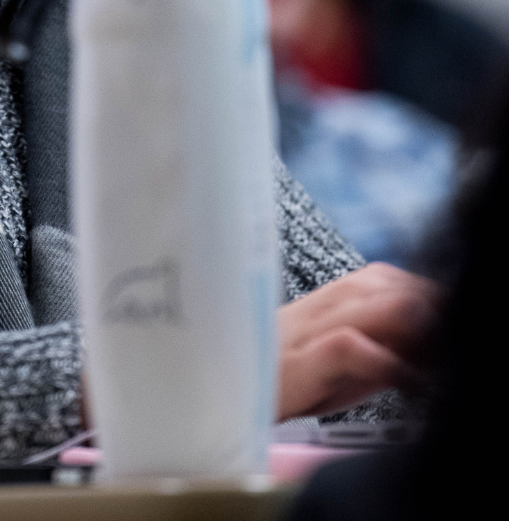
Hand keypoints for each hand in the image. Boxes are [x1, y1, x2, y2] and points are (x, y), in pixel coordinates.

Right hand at [276, 262, 441, 419]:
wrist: (217, 388)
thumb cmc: (278, 378)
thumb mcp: (333, 356)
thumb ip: (377, 345)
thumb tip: (429, 348)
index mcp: (330, 299)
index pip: (392, 278)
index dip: (428, 300)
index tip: (447, 328)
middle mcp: (323, 305)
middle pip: (395, 285)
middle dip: (434, 313)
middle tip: (450, 347)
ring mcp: (310, 329)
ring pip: (384, 304)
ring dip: (423, 331)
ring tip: (437, 361)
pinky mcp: (299, 359)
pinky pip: (352, 345)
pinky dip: (391, 364)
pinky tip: (408, 383)